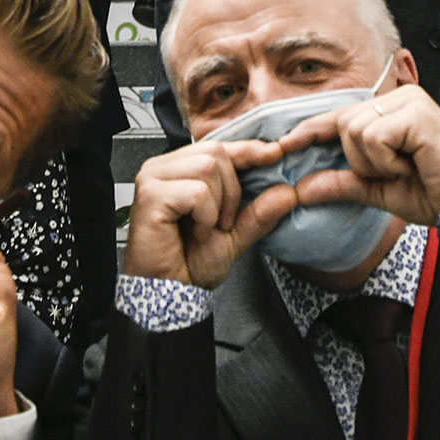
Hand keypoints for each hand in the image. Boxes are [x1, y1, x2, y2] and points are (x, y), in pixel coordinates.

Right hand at [122, 138, 294, 288]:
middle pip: (216, 152)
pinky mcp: (150, 194)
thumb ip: (260, 213)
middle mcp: (163, 168)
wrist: (170, 292)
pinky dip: (205, 215)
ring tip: (205, 227)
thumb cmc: (189, 264)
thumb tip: (289, 192)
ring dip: (218, 204)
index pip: (220, 147)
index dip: (249, 150)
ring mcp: (153, 178)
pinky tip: (194, 231)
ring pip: (207, 167)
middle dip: (232, 190)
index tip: (275, 154)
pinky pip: (196, 191)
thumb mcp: (236, 236)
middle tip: (222, 222)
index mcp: (180, 170)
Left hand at [277, 84, 439, 225]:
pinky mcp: (416, 112)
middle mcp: (398, 99)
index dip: (311, 130)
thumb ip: (341, 183)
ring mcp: (408, 101)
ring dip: (374, 162)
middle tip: (395, 172)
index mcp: (389, 111)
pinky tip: (412, 165)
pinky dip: (386, 160)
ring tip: (406, 168)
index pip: (339, 117)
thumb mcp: (376, 189)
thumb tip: (300, 189)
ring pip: (355, 131)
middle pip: (344, 124)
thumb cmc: (431, 192)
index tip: (283, 144)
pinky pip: (374, 137)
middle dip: (359, 159)